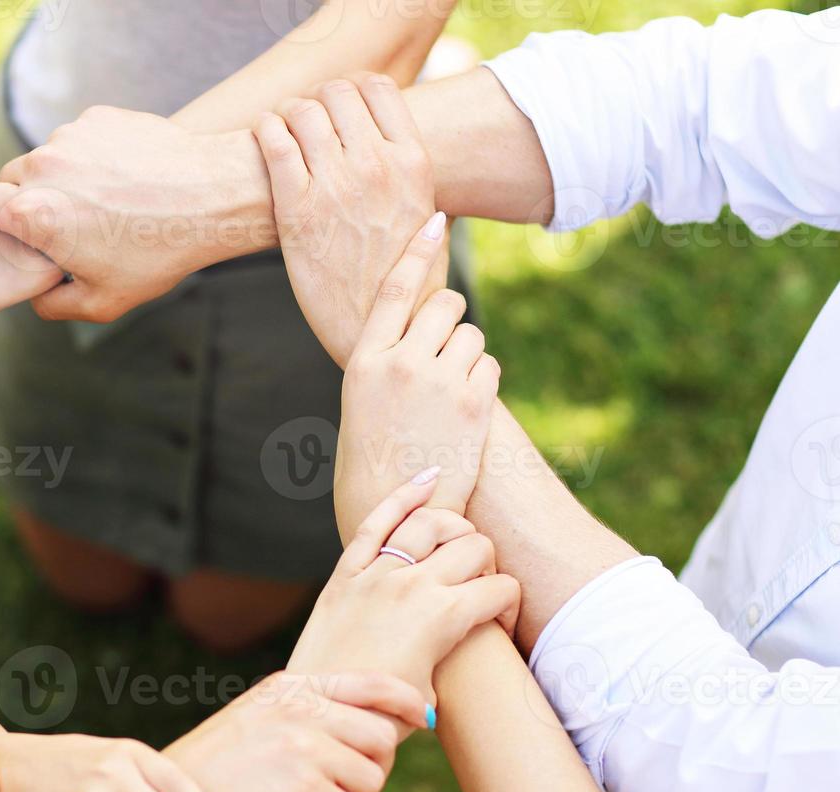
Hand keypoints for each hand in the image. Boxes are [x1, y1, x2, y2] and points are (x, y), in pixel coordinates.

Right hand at [0, 107, 272, 322]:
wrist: (213, 198)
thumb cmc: (157, 254)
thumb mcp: (102, 301)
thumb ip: (51, 304)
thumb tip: (32, 292)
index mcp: (33, 214)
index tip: (11, 227)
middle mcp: (44, 166)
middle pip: (10, 177)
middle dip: (29, 199)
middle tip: (68, 223)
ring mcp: (71, 136)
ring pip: (47, 156)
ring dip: (64, 176)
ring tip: (108, 202)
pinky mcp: (98, 117)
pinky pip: (79, 137)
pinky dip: (93, 155)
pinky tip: (126, 178)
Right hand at [166, 670, 427, 791]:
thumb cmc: (212, 771)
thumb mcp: (252, 719)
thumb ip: (300, 711)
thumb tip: (363, 724)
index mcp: (288, 688)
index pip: (370, 682)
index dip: (404, 700)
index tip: (421, 717)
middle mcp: (300, 711)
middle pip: (379, 736)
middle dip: (372, 766)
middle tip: (346, 787)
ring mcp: (304, 748)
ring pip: (372, 778)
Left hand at [254, 75, 439, 366]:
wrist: (382, 330)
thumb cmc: (402, 279)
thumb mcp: (425, 221)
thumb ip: (410, 178)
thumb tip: (400, 149)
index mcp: (413, 163)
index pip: (376, 87)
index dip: (351, 89)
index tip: (339, 109)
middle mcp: (376, 166)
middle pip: (336, 92)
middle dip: (317, 100)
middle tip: (306, 120)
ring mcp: (335, 186)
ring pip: (303, 111)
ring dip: (288, 113)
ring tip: (283, 131)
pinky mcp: (297, 209)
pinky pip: (274, 143)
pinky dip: (265, 129)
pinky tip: (266, 138)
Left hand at [292, 473, 520, 697]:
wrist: (319, 714)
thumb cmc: (379, 713)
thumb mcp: (433, 695)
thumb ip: (456, 659)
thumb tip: (473, 651)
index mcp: (443, 618)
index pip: (502, 590)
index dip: (510, 609)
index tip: (499, 629)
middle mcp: (413, 586)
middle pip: (475, 547)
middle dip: (487, 566)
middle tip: (475, 589)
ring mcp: (377, 574)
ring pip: (432, 523)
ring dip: (456, 527)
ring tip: (458, 543)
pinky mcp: (345, 573)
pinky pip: (376, 523)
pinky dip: (405, 496)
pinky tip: (429, 481)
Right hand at [334, 214, 498, 528]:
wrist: (395, 510)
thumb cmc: (375, 455)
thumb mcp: (364, 399)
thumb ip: (388, 356)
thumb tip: (425, 321)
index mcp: (364, 360)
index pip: (394, 289)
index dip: (417, 250)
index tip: (436, 219)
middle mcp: (400, 364)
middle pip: (445, 304)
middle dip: (451, 318)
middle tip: (444, 347)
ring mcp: (438, 383)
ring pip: (472, 336)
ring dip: (468, 354)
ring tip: (449, 391)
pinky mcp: (473, 405)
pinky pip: (489, 366)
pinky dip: (483, 380)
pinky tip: (464, 407)